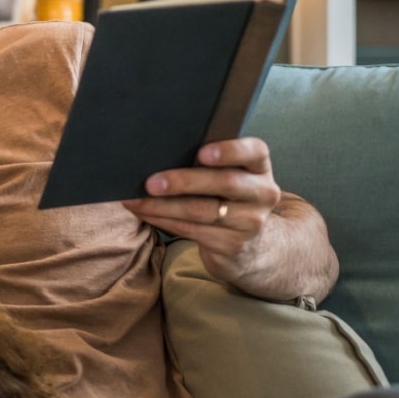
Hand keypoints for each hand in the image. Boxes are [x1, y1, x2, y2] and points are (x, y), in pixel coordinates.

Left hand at [120, 137, 282, 286]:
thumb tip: (156, 153)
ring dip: (163, 206)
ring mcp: (250, 221)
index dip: (230, 151)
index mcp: (259, 167)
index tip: (202, 153)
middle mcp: (262, 193)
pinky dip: (163, 220)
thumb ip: (208, 163)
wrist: (249, 246)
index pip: (255, 151)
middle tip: (150, 182)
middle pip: (224, 182)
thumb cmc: (226, 199)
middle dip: (183, 181)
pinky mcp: (232, 245)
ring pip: (202, 211)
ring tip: (136, 200)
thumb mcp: (228, 178)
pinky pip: (192, 230)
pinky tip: (145, 213)